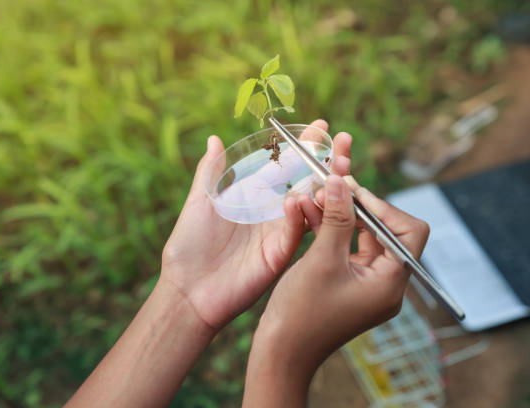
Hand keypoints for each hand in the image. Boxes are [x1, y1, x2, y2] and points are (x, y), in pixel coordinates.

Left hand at [159, 120, 351, 330]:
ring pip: (309, 206)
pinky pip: (295, 232)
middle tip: (343, 142)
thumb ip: (210, 172)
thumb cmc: (188, 245)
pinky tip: (296, 200)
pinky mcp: (278, 255)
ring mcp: (278, 233)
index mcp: (254, 196)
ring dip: (324, 186)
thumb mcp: (199, 202)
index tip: (321, 126)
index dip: (303, 147)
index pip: (285, 166)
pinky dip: (299, 216)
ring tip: (336, 166)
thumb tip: (214, 138)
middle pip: (306, 182)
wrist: (187, 289)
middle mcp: (271, 212)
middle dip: (325, 162)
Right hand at [243, 175, 429, 406]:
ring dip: (344, 217)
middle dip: (360, 207)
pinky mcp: (353, 285)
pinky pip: (351, 250)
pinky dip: (336, 232)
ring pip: (367, 238)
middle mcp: (387, 285)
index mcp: (391, 283)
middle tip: (332, 187)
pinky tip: (314, 216)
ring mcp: (370, 286)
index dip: (383, 206)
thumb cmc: (301, 313)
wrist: (282, 352)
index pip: (409, 231)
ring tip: (318, 197)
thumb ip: (337, 217)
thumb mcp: (322, 259)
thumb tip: (341, 182)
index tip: (353, 191)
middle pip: (388, 232)